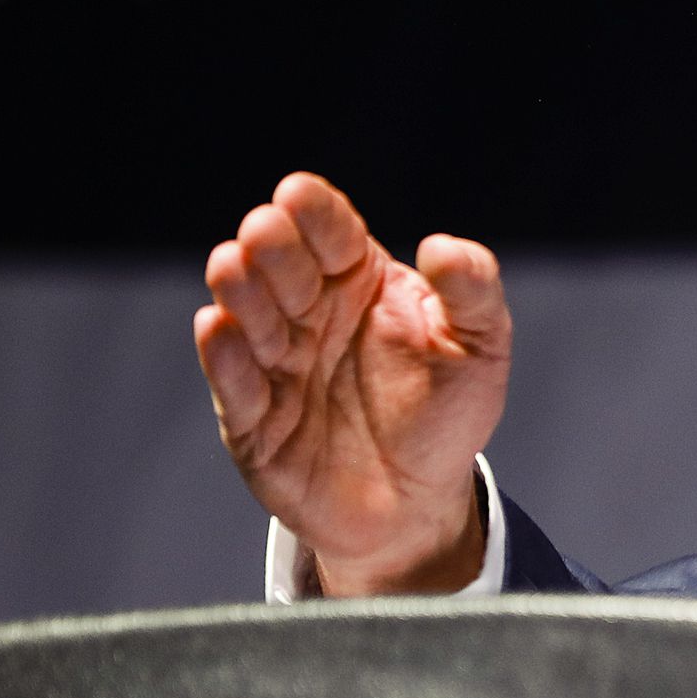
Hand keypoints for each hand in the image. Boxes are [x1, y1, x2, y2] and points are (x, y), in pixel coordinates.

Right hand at [193, 173, 510, 595]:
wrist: (419, 503)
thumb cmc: (447, 412)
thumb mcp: (480, 347)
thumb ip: (472, 292)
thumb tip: (443, 245)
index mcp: (359, 282)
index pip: (333, 236)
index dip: (315, 214)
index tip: (298, 193)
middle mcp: (309, 315)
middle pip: (284, 272)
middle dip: (272, 248)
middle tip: (264, 229)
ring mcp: (277, 367)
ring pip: (250, 320)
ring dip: (239, 293)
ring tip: (231, 264)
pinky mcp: (253, 423)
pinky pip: (235, 388)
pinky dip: (224, 359)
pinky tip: (216, 327)